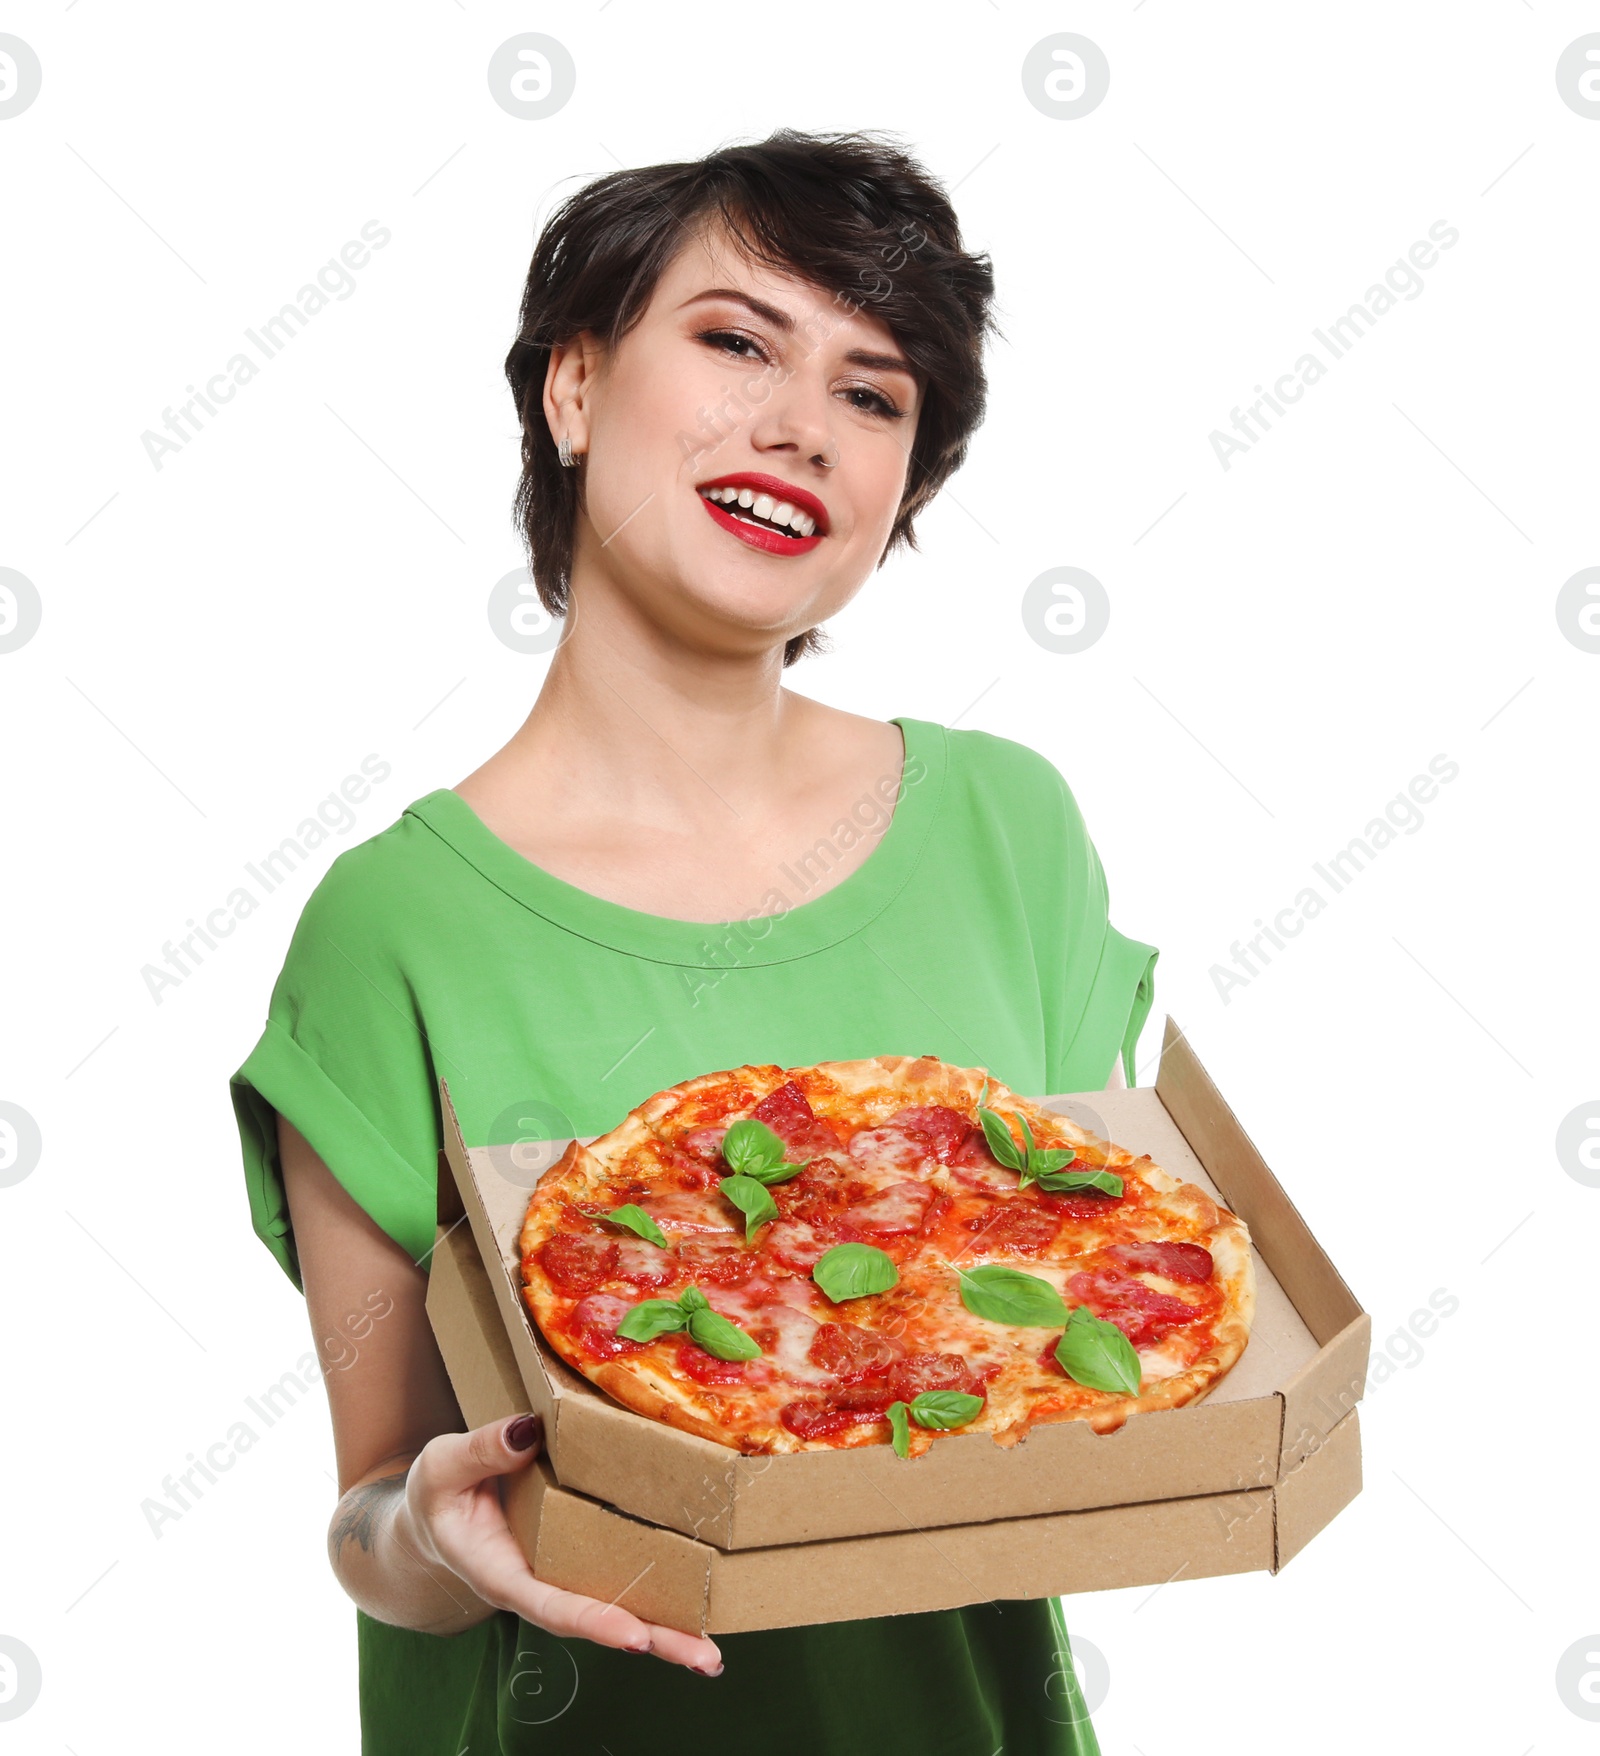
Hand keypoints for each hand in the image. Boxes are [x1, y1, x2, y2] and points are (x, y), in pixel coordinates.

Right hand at [401, 1412, 724, 1673]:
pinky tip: (697, 1607)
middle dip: (653, 1641)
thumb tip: (526, 1431)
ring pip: (617, 1608)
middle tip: (706, 1659)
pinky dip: (659, 1596)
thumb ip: (479, 1450)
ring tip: (712, 1654)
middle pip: (598, 1622)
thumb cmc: (438, 1494)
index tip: (635, 1636)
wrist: (436, 1513)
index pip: (551, 1604)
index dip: (593, 1620)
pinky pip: (620, 1579)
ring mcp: (561, 1576)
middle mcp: (538, 1586)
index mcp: (501, 1574)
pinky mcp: (578, 1559)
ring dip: (666, 1630)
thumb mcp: (441, 1466)